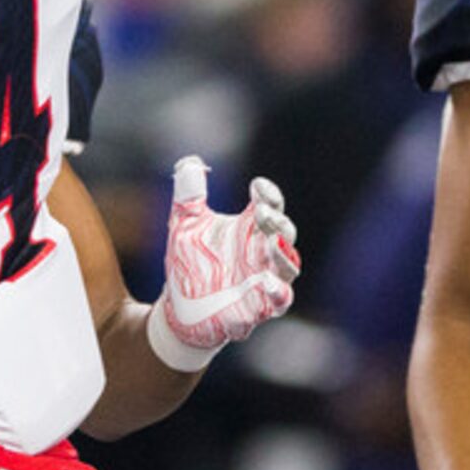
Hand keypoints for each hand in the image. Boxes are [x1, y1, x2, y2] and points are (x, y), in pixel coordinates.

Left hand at [147, 156, 301, 370]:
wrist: (179, 308)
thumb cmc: (189, 262)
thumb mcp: (184, 224)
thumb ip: (188, 194)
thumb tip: (189, 162)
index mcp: (249, 228)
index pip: (270, 204)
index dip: (268, 194)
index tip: (256, 186)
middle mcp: (262, 252)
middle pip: (285, 232)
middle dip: (277, 221)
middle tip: (260, 213)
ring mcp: (264, 279)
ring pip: (290, 266)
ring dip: (284, 255)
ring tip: (271, 243)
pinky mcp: (259, 307)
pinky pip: (279, 301)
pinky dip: (278, 293)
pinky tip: (268, 283)